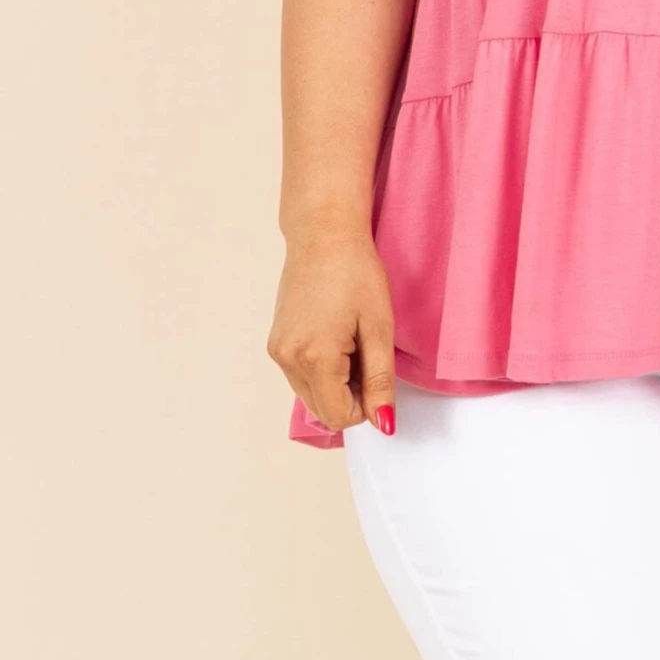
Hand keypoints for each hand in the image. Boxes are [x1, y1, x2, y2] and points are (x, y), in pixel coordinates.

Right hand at [266, 223, 397, 433]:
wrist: (324, 236)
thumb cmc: (356, 273)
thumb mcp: (379, 327)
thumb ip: (380, 381)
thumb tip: (384, 423)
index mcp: (315, 358)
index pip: (341, 417)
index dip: (367, 406)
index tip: (377, 372)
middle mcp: (289, 360)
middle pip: (324, 411)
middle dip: (351, 396)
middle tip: (366, 353)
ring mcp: (278, 352)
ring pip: (311, 397)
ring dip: (336, 384)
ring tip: (351, 341)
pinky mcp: (275, 343)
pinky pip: (301, 378)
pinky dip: (322, 371)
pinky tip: (335, 338)